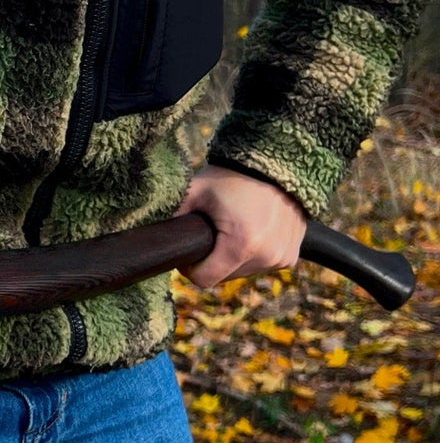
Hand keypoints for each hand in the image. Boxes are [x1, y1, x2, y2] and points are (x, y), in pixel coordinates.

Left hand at [176, 165, 306, 287]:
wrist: (277, 163)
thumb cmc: (232, 176)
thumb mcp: (195, 192)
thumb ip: (173, 216)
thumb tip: (153, 239)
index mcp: (241, 245)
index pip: (204, 279)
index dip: (190, 267)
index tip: (189, 250)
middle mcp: (266, 256)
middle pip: (223, 277)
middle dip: (212, 260)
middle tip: (211, 233)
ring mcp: (281, 257)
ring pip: (242, 272)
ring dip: (233, 258)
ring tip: (233, 228)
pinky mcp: (290, 256)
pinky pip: (261, 265)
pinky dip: (253, 254)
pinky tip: (251, 231)